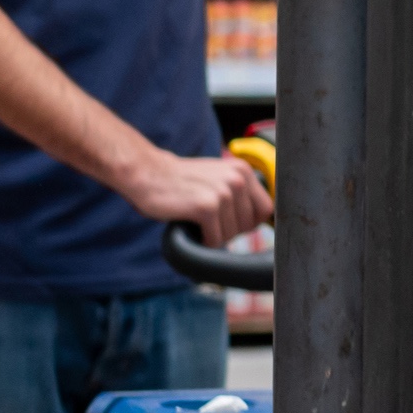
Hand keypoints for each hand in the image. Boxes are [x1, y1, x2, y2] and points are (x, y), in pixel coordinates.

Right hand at [131, 148, 271, 241]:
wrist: (147, 174)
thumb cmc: (182, 181)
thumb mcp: (219, 178)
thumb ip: (240, 193)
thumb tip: (261, 222)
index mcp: (243, 171)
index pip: (265, 210)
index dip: (249, 221)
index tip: (230, 220)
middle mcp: (237, 180)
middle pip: (249, 225)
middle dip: (230, 230)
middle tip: (208, 220)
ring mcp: (222, 193)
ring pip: (231, 235)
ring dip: (214, 235)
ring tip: (198, 221)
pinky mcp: (206, 207)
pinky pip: (215, 240)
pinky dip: (203, 240)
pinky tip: (192, 227)